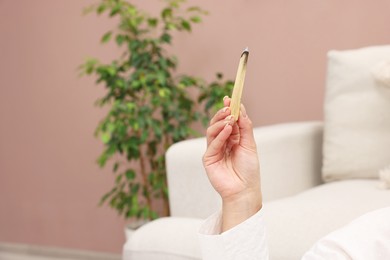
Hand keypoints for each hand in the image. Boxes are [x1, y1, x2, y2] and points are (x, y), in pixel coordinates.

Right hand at [203, 97, 261, 230]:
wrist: (245, 189)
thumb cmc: (249, 169)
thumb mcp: (250, 145)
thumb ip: (245, 127)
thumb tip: (241, 109)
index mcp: (233, 138)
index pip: (228, 120)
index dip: (229, 109)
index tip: (230, 98)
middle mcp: (222, 142)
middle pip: (218, 123)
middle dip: (222, 113)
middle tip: (228, 106)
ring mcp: (214, 150)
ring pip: (212, 130)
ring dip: (220, 122)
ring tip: (229, 118)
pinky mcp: (208, 158)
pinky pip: (212, 143)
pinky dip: (219, 134)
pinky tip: (227, 129)